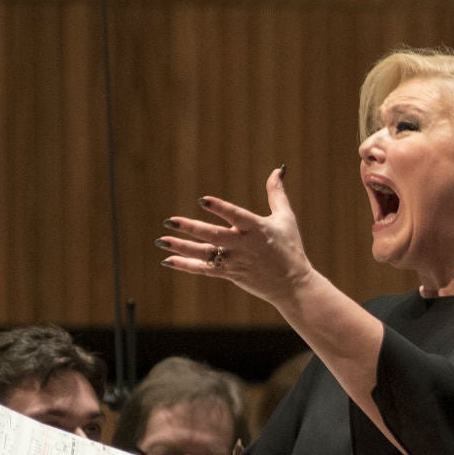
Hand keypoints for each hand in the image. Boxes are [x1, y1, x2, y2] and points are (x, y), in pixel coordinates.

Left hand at [159, 168, 312, 304]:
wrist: (292, 285)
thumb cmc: (289, 248)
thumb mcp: (286, 218)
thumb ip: (277, 193)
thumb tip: (277, 169)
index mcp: (257, 229)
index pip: (236, 216)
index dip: (220, 208)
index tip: (203, 200)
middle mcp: (244, 245)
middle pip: (214, 236)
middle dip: (190, 228)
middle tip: (169, 221)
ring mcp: (235, 261)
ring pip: (204, 254)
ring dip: (181, 247)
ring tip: (160, 240)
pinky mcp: (230, 274)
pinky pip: (204, 270)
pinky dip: (186, 266)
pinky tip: (168, 260)